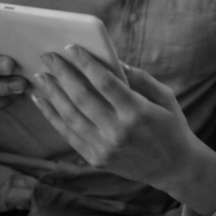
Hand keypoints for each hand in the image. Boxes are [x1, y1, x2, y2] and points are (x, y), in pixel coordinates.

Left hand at [31, 47, 215, 194]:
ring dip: (53, 94)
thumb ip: (140, 78)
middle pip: (82, 97)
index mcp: (137, 112)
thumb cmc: (171, 125)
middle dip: (62, 74)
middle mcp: (118, 131)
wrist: (174, 168)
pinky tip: (44, 102)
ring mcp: (105, 148)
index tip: (71, 47)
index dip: (85, 63)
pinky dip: (53, 117)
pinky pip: (69, 135)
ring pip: (71, 117)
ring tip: (41, 76)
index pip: (104, 82)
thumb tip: (114, 61)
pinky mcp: (96, 159)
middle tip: (47, 56)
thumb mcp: (165, 97)